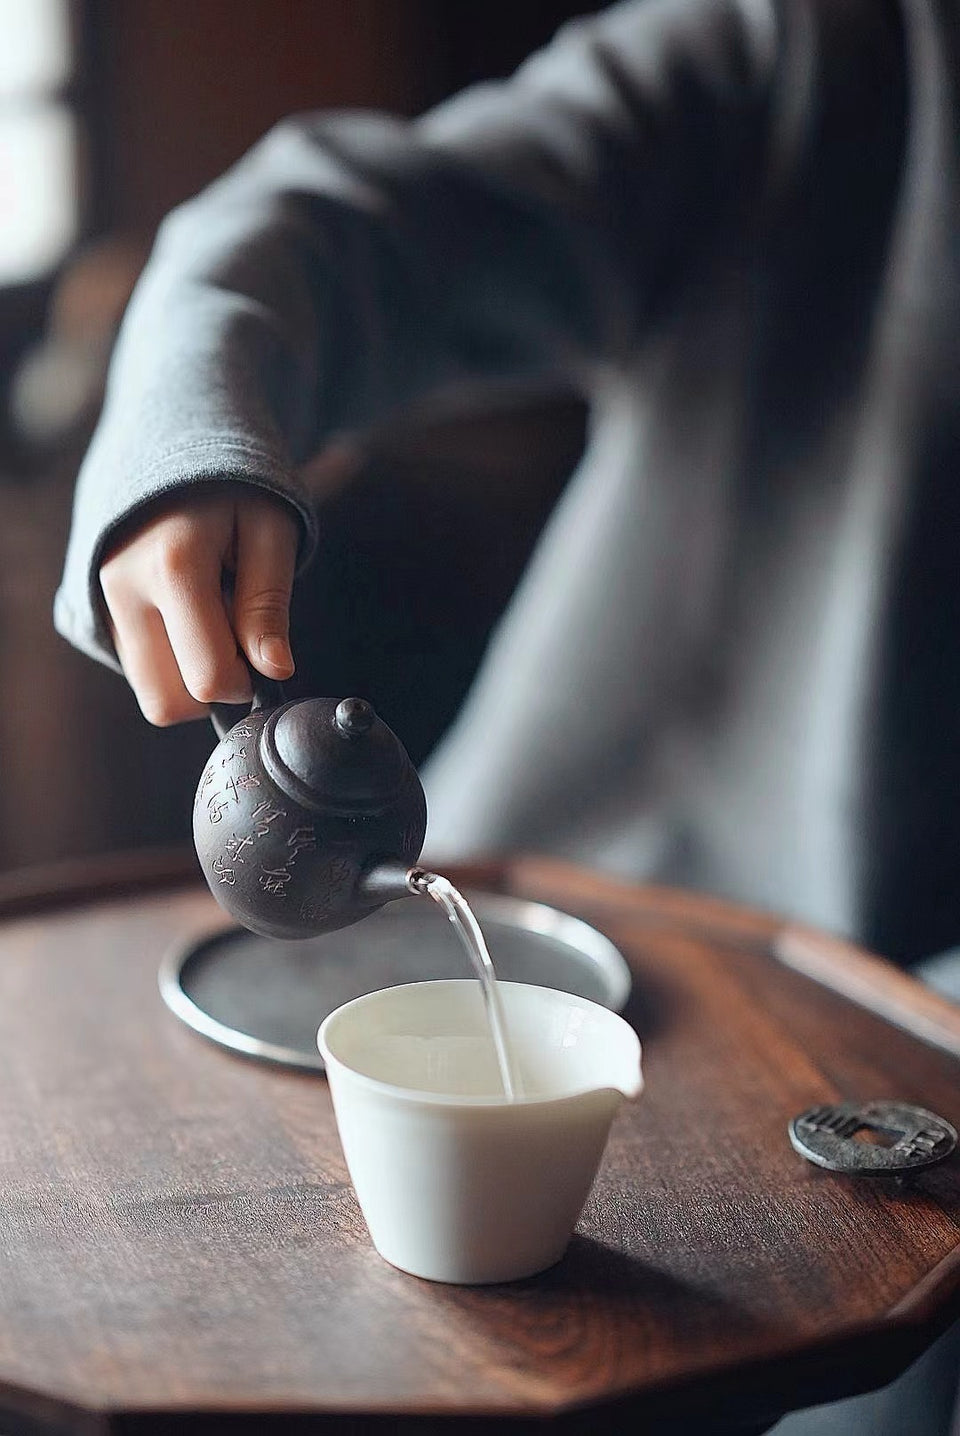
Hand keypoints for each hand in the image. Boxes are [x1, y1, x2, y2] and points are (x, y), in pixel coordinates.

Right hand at [99, 486, 298, 724]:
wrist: (174, 442)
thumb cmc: (234, 487)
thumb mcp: (271, 530)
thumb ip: (268, 602)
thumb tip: (274, 670)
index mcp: (172, 566)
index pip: (207, 676)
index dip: (246, 683)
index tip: (264, 653)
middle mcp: (124, 589)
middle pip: (168, 702)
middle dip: (214, 689)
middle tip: (238, 640)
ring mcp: (104, 601)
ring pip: (149, 692)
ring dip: (190, 676)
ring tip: (214, 621)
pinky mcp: (98, 609)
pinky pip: (139, 668)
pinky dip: (171, 660)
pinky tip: (189, 617)